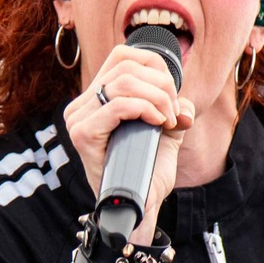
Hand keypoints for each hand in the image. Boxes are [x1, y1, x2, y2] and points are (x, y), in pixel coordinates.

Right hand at [62, 44, 193, 241]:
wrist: (139, 206)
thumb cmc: (148, 169)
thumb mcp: (167, 130)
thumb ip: (175, 108)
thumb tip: (185, 104)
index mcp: (96, 97)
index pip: (123, 56)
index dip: (155, 67)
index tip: (172, 97)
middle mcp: (82, 104)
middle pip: (126, 66)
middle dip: (162, 86)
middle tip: (174, 114)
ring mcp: (78, 118)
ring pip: (123, 82)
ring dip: (157, 98)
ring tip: (168, 121)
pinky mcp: (82, 134)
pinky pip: (117, 104)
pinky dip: (145, 108)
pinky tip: (158, 123)